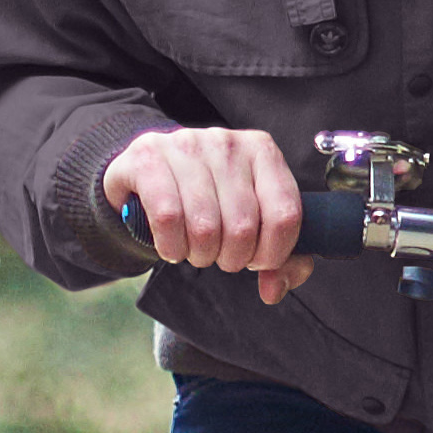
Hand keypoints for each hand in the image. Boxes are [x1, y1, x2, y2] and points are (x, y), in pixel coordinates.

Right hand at [99, 123, 309, 304]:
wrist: (147, 174)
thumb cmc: (207, 199)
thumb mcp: (251, 221)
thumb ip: (279, 259)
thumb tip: (273, 289)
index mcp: (262, 151)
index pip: (285, 215)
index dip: (272, 253)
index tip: (256, 260)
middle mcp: (227, 142)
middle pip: (243, 227)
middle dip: (232, 259)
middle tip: (219, 255)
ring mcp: (186, 144)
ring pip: (205, 227)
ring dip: (199, 255)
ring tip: (194, 249)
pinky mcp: (148, 156)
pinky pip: (167, 217)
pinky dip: (171, 246)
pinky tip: (171, 246)